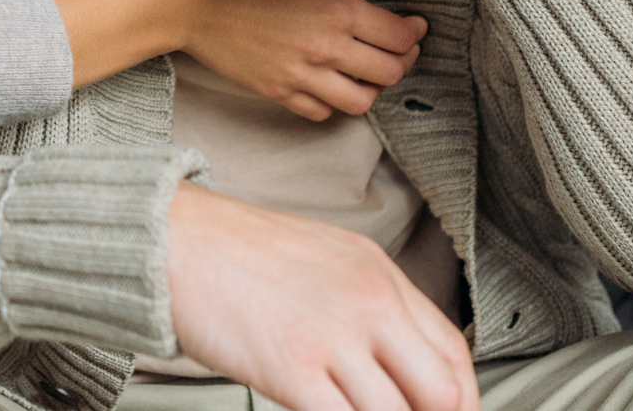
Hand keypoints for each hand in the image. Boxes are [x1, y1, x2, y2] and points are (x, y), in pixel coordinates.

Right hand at [167, 185, 478, 410]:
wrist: (169, 237)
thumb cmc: (231, 250)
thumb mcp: (320, 257)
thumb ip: (364, 305)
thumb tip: (392, 363)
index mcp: (377, 273)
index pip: (453, 352)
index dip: (462, 402)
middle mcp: (368, 301)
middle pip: (442, 392)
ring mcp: (334, 336)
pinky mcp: (293, 368)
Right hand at [170, 0, 424, 119]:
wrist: (187, 0)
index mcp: (337, 10)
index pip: (400, 36)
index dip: (414, 34)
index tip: (414, 27)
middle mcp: (325, 46)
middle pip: (390, 72)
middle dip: (401, 62)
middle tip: (399, 51)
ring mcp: (301, 74)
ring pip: (361, 101)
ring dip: (370, 88)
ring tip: (366, 73)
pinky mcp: (277, 91)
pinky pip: (321, 112)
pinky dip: (332, 102)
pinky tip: (328, 83)